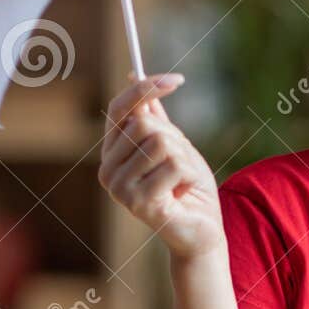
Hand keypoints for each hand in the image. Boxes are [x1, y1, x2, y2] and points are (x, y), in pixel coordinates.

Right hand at [99, 72, 223, 261]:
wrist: (201, 232)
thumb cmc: (189, 189)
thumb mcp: (176, 145)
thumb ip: (156, 118)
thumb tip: (135, 77)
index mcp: (113, 152)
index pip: (120, 108)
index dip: (146, 88)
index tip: (178, 79)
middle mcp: (107, 168)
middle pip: (144, 123)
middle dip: (175, 138)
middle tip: (182, 164)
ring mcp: (118, 187)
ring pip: (161, 142)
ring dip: (185, 159)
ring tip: (182, 182)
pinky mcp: (136, 202)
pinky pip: (173, 165)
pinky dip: (190, 175)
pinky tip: (184, 194)